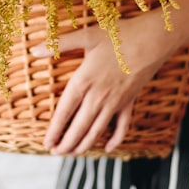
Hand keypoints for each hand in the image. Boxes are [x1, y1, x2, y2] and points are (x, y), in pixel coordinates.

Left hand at [37, 11, 179, 155]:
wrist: (153, 40)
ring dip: (84, 145)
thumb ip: (59, 43)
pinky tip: (108, 148)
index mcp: (83, 82)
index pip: (64, 113)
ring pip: (97, 131)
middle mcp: (97, 97)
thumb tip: (35, 50)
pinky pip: (122, 127)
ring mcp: (115, 102)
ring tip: (72, 154)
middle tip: (56, 153)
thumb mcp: (86, 35)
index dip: (54, 131)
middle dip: (66, 144)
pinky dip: (115, 139)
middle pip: (78, 128)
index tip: (46, 143)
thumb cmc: (119, 35)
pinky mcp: (130, 102)